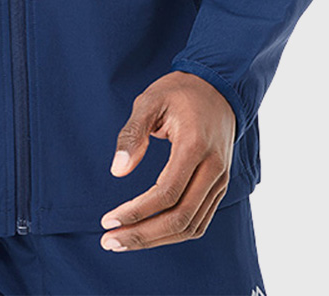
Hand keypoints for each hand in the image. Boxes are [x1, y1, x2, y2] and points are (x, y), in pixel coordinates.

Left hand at [99, 71, 235, 250]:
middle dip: (143, 235)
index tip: (108, 220)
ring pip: (192, 226)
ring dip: (156, 240)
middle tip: (108, 241)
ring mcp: (221, 180)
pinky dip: (173, 233)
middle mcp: (214, 168)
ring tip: (123, 241)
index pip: (167, 193)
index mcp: (195, 146)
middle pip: (181, 218)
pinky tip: (148, 232)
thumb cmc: (179, 92)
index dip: (136, 212)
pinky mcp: (220, 185)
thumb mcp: (149, 101)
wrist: (218, 87)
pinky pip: (199, 220)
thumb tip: (117, 171)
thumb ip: (132, 133)